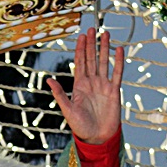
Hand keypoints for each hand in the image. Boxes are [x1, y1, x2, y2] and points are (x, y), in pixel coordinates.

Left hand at [47, 28, 123, 144]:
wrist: (97, 137)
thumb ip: (59, 93)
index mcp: (79, 85)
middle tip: (92, 28)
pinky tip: (118, 50)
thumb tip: (48, 79)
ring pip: (103, 63)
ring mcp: (103, 86)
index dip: (80, 49)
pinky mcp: (114, 91)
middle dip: (91, 44)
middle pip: (91, 58)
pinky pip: (117, 73)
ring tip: (105, 34)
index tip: (81, 36)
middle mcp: (91, 82)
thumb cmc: (80, 126)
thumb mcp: (67, 109)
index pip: (79, 63)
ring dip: (104, 49)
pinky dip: (118, 62)